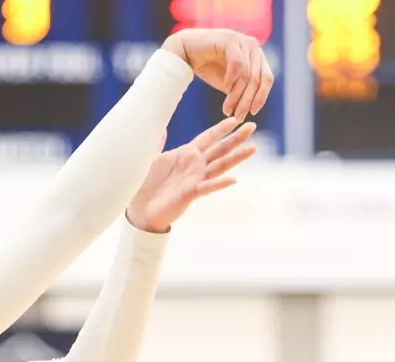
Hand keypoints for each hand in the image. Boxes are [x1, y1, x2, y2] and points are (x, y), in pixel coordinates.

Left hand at [126, 118, 257, 232]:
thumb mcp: (152, 158)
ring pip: (220, 166)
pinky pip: (208, 187)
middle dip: (236, 138)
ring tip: (253, 148)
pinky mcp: (191, 193)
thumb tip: (159, 127)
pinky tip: (233, 179)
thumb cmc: (147, 185)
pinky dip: (220, 184)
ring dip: (236, 157)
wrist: (141, 210)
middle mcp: (195, 166)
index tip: (235, 119)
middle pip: (220, 149)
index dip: (220, 129)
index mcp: (186, 154)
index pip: (208, 138)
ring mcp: (195, 179)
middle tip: (252, 126)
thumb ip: (158, 143)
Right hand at [161, 28, 274, 120]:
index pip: (267, 78)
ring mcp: (243, 41)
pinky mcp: (231, 39)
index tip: (252, 113)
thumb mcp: (229, 83)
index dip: (261, 97)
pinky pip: (237, 64)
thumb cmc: (208, 67)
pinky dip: (232, 79)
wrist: (185, 52)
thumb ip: (242, 90)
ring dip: (236, 95)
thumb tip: (252, 108)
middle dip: (247, 100)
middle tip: (238, 117)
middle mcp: (253, 46)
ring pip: (246, 75)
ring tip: (227, 110)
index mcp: (256, 56)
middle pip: (257, 78)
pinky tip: (225, 89)